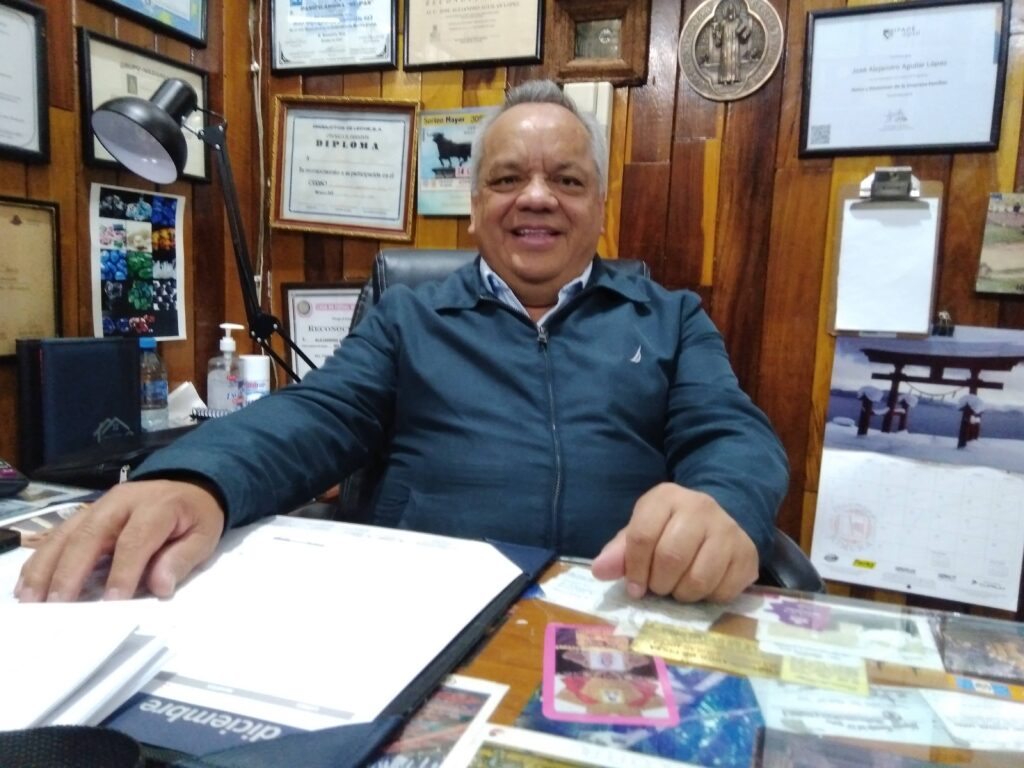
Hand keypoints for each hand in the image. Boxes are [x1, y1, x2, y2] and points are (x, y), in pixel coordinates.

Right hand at [15, 479, 224, 601]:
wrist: (189, 484)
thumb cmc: (195, 516)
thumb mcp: (204, 536)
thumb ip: (181, 560)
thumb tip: (159, 587)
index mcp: (157, 506)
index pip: (135, 540)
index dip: (122, 572)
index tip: (111, 603)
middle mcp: (122, 502)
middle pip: (89, 534)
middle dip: (71, 571)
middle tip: (56, 605)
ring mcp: (100, 505)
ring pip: (66, 533)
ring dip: (46, 566)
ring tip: (31, 598)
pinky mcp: (86, 513)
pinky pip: (58, 534)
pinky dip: (41, 559)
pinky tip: (28, 583)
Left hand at [591, 482, 758, 602]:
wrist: (719, 521)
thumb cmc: (670, 530)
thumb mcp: (641, 532)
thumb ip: (619, 552)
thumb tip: (600, 571)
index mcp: (666, 498)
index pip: (641, 536)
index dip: (634, 569)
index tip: (635, 586)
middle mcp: (700, 507)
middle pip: (670, 558)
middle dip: (659, 583)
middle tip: (659, 586)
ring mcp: (728, 530)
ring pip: (698, 579)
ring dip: (683, 594)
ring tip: (680, 586)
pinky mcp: (748, 554)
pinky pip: (723, 591)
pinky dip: (708, 598)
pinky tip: (705, 586)